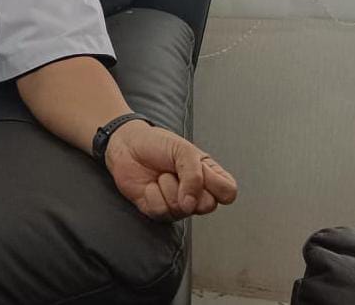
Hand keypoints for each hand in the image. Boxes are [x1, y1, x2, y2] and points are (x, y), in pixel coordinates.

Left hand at [103, 120, 237, 221]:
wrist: (126, 145)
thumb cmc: (156, 143)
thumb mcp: (182, 149)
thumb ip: (194, 175)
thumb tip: (191, 204)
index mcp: (208, 175)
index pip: (228, 193)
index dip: (216, 185)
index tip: (201, 169)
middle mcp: (195, 193)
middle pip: (207, 206)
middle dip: (188, 185)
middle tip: (176, 170)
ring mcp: (177, 204)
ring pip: (183, 209)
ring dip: (167, 186)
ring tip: (161, 174)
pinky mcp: (158, 211)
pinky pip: (162, 211)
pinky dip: (152, 194)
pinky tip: (149, 185)